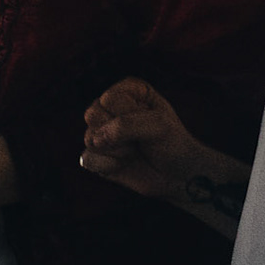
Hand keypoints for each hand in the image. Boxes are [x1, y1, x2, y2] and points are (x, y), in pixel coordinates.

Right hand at [81, 77, 212, 201]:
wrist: (176, 174)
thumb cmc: (172, 143)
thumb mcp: (158, 125)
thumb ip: (126, 125)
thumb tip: (96, 140)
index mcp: (128, 90)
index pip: (110, 99)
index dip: (129, 115)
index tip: (150, 121)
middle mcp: (111, 107)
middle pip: (92, 114)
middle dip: (119, 134)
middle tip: (140, 138)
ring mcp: (102, 131)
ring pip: (90, 138)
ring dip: (117, 151)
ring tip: (135, 150)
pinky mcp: (97, 155)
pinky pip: (88, 159)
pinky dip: (109, 166)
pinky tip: (124, 163)